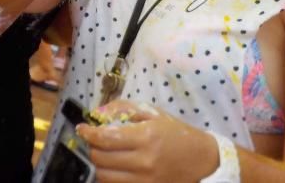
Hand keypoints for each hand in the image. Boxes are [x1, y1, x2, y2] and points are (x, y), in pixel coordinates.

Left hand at [77, 100, 218, 182]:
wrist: (202, 159)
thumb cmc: (176, 132)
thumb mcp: (152, 113)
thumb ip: (123, 109)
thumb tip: (97, 114)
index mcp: (145, 137)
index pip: (105, 138)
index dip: (88, 133)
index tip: (82, 128)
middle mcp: (143, 161)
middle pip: (101, 158)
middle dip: (92, 147)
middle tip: (95, 139)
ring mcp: (145, 180)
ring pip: (104, 175)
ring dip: (99, 163)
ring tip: (104, 153)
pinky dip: (109, 176)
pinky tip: (114, 166)